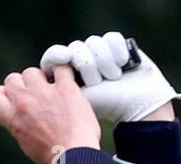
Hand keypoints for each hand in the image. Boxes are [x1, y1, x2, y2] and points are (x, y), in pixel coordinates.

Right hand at [0, 65, 100, 163]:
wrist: (74, 155)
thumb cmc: (51, 153)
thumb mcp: (24, 141)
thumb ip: (17, 122)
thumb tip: (15, 112)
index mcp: (12, 117)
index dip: (1, 94)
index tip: (11, 98)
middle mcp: (24, 101)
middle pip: (12, 78)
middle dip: (22, 85)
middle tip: (34, 96)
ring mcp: (44, 92)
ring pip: (33, 71)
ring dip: (40, 78)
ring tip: (51, 90)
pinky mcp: (65, 87)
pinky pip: (61, 66)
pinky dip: (63, 71)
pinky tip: (66, 80)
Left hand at [39, 32, 180, 122]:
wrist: (136, 105)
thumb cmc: (104, 109)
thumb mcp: (73, 104)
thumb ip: (53, 93)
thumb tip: (43, 81)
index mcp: (65, 76)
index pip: (53, 57)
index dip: (56, 55)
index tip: (64, 60)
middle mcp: (81, 61)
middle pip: (76, 48)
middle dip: (88, 67)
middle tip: (97, 83)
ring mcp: (98, 53)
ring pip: (93, 43)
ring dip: (105, 63)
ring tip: (113, 78)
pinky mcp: (116, 45)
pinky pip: (111, 38)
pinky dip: (119, 52)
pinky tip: (124, 65)